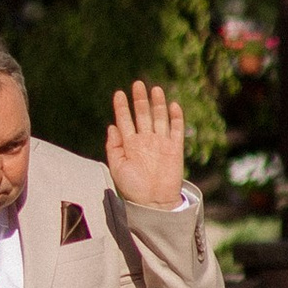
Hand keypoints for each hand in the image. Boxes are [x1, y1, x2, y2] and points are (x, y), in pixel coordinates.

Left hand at [104, 82, 186, 212]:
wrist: (153, 203)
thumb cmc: (133, 189)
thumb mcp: (117, 167)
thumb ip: (113, 147)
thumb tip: (111, 126)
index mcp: (130, 144)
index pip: (125, 120)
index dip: (121, 107)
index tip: (118, 93)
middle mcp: (145, 140)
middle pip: (142, 115)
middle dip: (139, 99)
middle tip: (137, 84)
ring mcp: (160, 143)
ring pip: (159, 118)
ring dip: (157, 104)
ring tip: (155, 89)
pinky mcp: (175, 149)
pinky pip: (176, 130)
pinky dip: (176, 118)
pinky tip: (173, 105)